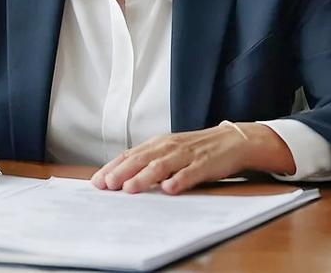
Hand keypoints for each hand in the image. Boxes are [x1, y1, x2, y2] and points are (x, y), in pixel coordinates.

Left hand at [90, 122, 295, 194]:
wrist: (232, 140)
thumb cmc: (197, 149)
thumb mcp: (170, 150)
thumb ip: (149, 162)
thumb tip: (121, 178)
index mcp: (159, 144)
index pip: (130, 154)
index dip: (113, 167)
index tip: (97, 181)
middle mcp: (169, 147)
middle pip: (141, 159)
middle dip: (122, 172)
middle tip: (107, 185)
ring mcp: (187, 155)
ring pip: (162, 165)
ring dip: (145, 177)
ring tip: (130, 188)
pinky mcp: (205, 164)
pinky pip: (190, 173)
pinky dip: (179, 180)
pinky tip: (170, 189)